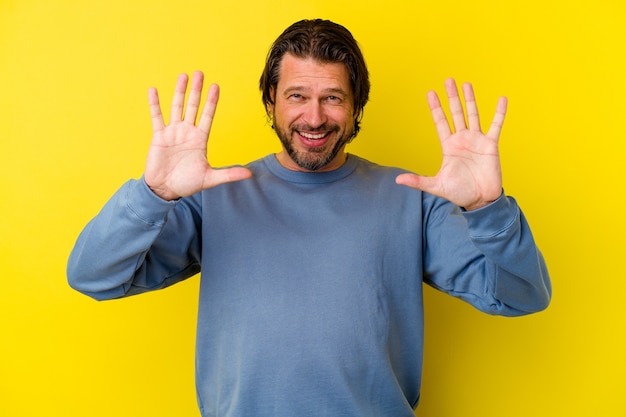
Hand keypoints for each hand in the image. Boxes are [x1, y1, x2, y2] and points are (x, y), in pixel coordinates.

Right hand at [144, 71, 251, 200]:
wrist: (165, 190)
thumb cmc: (187, 184)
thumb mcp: (210, 179)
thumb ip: (228, 175)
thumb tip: (249, 175)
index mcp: (200, 139)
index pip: (208, 116)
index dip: (212, 102)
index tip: (216, 86)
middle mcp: (187, 132)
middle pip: (193, 106)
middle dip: (197, 90)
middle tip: (200, 73)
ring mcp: (173, 133)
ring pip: (177, 107)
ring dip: (179, 91)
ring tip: (183, 76)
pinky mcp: (159, 137)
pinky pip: (156, 117)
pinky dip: (155, 104)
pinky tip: (154, 90)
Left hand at [396, 78, 506, 210]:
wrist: (480, 201)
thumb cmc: (459, 193)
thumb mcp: (436, 185)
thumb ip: (418, 181)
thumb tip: (397, 180)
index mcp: (448, 146)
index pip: (440, 122)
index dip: (436, 108)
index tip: (430, 93)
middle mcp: (462, 140)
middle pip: (455, 113)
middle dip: (451, 97)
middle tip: (448, 80)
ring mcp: (477, 140)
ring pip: (473, 115)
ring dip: (470, 99)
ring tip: (466, 84)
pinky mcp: (491, 145)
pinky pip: (496, 125)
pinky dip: (499, 112)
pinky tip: (502, 99)